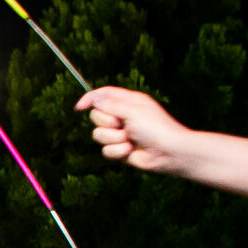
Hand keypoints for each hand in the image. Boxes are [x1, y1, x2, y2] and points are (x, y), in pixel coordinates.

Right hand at [76, 86, 194, 173]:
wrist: (168, 152)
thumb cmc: (155, 128)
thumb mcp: (132, 110)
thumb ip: (110, 104)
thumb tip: (94, 97)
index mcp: (128, 101)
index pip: (103, 95)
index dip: (90, 99)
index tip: (79, 108)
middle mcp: (123, 116)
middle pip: (96, 116)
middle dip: (106, 122)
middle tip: (121, 124)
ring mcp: (120, 134)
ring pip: (99, 135)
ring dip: (113, 138)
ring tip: (129, 140)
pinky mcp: (120, 150)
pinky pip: (106, 151)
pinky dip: (117, 151)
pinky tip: (130, 150)